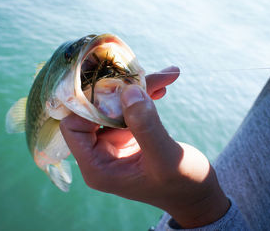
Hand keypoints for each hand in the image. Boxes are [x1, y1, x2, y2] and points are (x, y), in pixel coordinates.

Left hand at [60, 66, 229, 227]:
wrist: (196, 194)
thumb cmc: (182, 185)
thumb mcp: (166, 158)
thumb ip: (145, 126)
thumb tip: (127, 91)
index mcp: (96, 167)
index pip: (72, 127)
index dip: (89, 106)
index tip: (118, 89)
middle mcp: (98, 154)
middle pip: (93, 111)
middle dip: (118, 90)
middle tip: (145, 74)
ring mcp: (112, 142)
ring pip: (113, 105)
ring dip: (136, 89)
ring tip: (166, 76)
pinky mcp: (126, 134)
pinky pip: (128, 108)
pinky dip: (144, 96)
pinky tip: (163, 87)